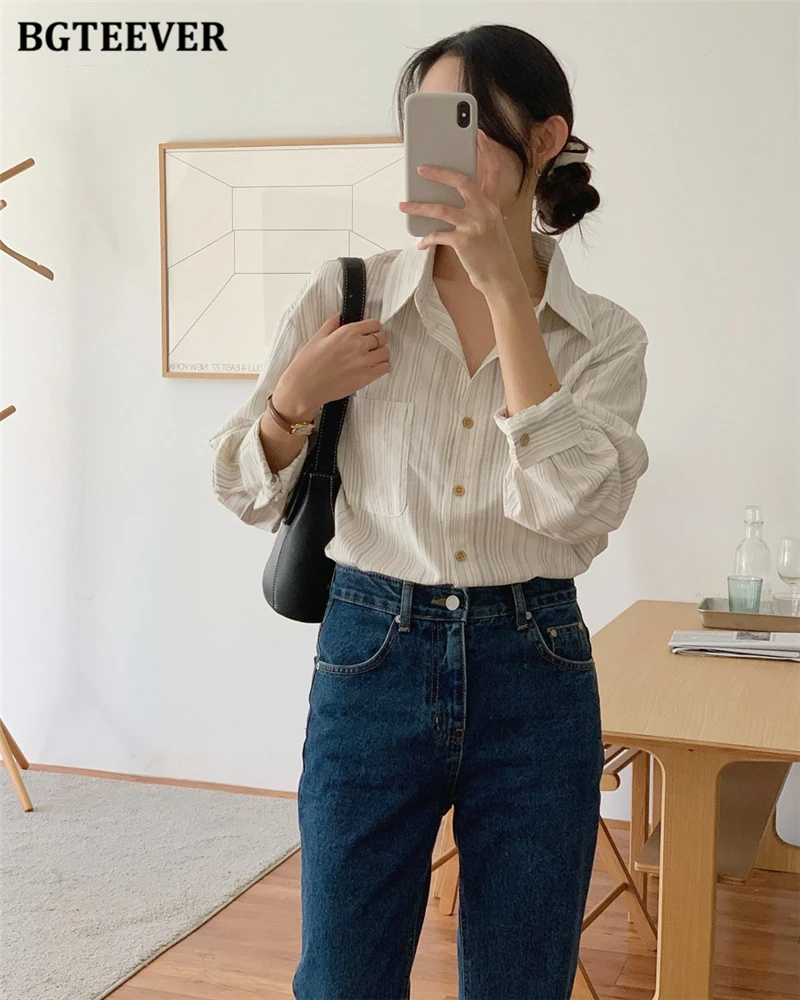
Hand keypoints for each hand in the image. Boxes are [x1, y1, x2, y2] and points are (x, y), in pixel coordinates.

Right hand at [279, 313, 389, 409]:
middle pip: (382, 338)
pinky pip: (385, 368)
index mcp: (348, 332)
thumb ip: (332, 324)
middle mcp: (359, 345)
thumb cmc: (307, 363)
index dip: (373, 327)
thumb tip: (340, 316)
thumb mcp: (317, 337)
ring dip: (381, 353)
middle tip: (371, 345)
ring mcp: (364, 362)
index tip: (370, 332)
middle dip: (378, 339)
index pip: (375, 324)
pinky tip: (373, 367)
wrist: (305, 386)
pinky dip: (382, 366)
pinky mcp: (366, 377)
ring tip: (372, 356)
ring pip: (386, 353)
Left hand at [397, 129, 517, 293]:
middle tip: (421, 168)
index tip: (478, 135)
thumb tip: (448, 203)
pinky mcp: (464, 241)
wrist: (502, 280)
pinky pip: (438, 235)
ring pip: (441, 208)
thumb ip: (476, 213)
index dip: (486, 151)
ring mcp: (475, 225)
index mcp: (492, 205)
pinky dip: (427, 239)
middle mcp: (485, 211)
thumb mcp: (491, 229)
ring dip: (419, 205)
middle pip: (461, 181)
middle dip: (439, 172)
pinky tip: (420, 243)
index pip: (492, 172)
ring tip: (404, 204)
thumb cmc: (494, 256)